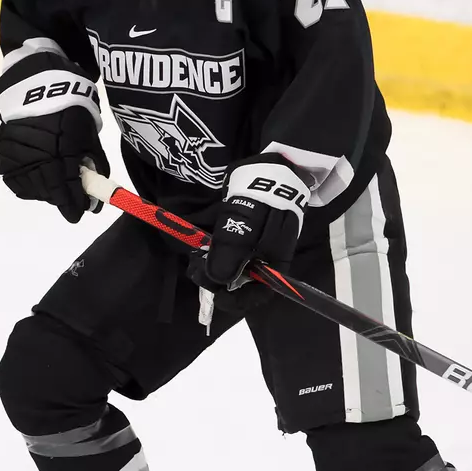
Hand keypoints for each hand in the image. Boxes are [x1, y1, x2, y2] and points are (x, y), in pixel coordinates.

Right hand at [0, 54, 107, 223]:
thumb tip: (96, 190)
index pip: (68, 187)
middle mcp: (38, 155)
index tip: (80, 214)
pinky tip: (37, 180)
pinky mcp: (4, 154)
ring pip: (31, 189)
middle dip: (62, 199)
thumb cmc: (69, 108)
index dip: (74, 204)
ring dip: (45, 193)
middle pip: (49, 191)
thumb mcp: (88, 133)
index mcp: (62, 149)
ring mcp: (18, 156)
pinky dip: (27, 186)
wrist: (36, 86)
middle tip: (71, 199)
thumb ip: (93, 162)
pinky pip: (15, 180)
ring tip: (54, 187)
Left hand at [189, 155, 306, 291]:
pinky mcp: (240, 237)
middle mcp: (264, 261)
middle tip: (196, 269)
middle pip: (240, 284)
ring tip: (196, 258)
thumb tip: (217, 280)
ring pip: (229, 270)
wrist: (266, 169)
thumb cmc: (263, 198)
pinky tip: (199, 249)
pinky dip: (211, 255)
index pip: (259, 295)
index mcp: (275, 263)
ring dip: (210, 268)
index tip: (217, 296)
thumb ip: (232, 252)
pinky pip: (225, 255)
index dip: (238, 301)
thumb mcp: (247, 224)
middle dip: (216, 281)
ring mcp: (252, 249)